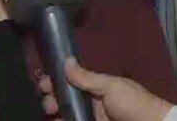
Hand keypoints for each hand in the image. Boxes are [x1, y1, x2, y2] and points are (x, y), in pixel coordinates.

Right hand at [38, 57, 173, 120]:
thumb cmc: (133, 104)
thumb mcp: (111, 87)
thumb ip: (87, 77)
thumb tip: (66, 60)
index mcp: (96, 89)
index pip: (70, 82)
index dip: (55, 81)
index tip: (43, 83)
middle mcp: (90, 104)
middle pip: (63, 100)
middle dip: (51, 99)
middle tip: (49, 102)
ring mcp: (90, 119)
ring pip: (64, 116)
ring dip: (54, 113)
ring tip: (51, 113)